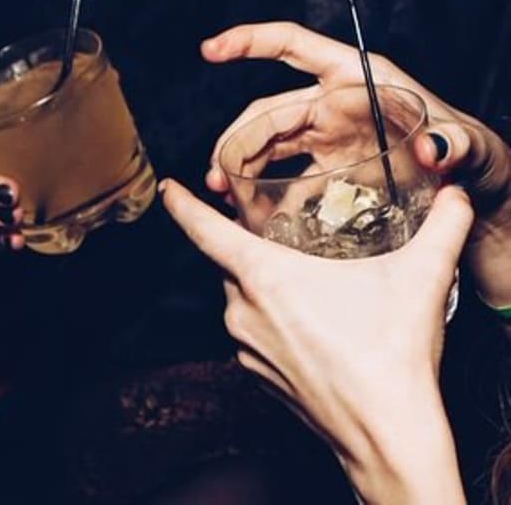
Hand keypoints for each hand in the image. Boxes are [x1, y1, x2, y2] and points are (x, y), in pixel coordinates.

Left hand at [161, 178, 471, 503]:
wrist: (385, 436)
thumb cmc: (390, 355)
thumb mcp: (419, 278)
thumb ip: (442, 227)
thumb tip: (456, 194)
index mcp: (263, 275)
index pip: (204, 229)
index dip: (183, 204)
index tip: (168, 188)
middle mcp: (241, 309)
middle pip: (234, 263)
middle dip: (257, 250)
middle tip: (294, 248)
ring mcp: (243, 345)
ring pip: (245, 298)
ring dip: (269, 289)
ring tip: (315, 294)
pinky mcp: (254, 374)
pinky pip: (253, 331)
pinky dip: (273, 321)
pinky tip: (312, 328)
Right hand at [203, 21, 510, 306]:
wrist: (474, 196)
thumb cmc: (477, 156)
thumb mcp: (473, 145)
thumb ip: (456, 143)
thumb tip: (436, 150)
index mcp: (358, 79)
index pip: (294, 47)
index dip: (250, 42)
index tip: (211, 50)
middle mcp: (335, 102)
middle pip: (269, 110)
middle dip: (236, 139)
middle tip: (218, 177)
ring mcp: (328, 136)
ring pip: (268, 143)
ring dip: (240, 166)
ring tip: (223, 196)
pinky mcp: (328, 168)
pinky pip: (286, 177)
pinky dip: (264, 193)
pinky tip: (252, 215)